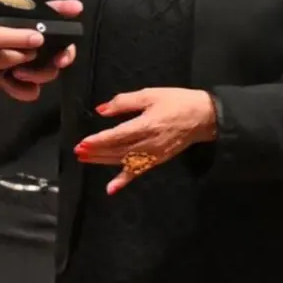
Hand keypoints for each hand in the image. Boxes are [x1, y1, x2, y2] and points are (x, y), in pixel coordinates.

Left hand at [74, 87, 217, 194]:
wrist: (204, 117)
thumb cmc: (176, 102)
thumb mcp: (149, 95)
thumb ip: (123, 102)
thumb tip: (101, 110)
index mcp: (146, 125)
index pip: (116, 136)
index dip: (98, 141)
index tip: (82, 143)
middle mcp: (148, 143)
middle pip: (116, 150)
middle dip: (95, 151)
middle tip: (78, 151)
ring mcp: (153, 155)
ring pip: (123, 160)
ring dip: (102, 161)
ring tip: (85, 159)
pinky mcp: (157, 161)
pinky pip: (138, 172)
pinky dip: (123, 181)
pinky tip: (111, 188)